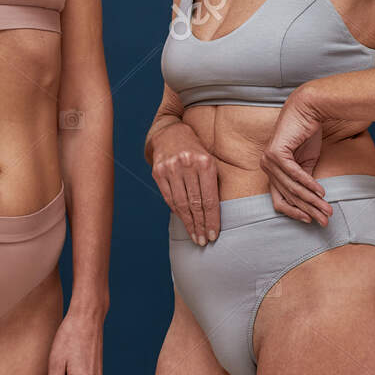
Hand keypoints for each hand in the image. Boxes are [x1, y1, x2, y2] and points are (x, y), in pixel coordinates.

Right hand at [151, 122, 219, 245]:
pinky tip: (184, 221)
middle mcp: (187, 165)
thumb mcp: (210, 161)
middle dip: (200, 225)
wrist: (170, 133)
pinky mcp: (158, 172)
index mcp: (205, 162)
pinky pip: (169, 198)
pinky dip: (177, 212)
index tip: (213, 235)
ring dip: (188, 223)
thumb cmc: (196, 151)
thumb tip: (215, 214)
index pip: (209, 199)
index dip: (212, 219)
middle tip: (203, 241)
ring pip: (181, 203)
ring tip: (194, 236)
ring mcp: (171, 168)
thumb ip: (213, 184)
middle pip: (195, 203)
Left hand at [260, 86, 330, 223]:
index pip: (280, 199)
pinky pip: (294, 174)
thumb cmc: (306, 133)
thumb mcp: (306, 161)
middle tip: (325, 220)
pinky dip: (308, 183)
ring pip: (292, 187)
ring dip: (312, 200)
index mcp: (271, 171)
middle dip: (309, 210)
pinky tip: (321, 192)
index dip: (296, 212)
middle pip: (288, 196)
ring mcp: (268, 160)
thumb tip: (310, 199)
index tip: (312, 220)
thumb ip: (304, 179)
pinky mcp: (275, 153)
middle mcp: (266, 167)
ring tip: (327, 209)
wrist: (307, 109)